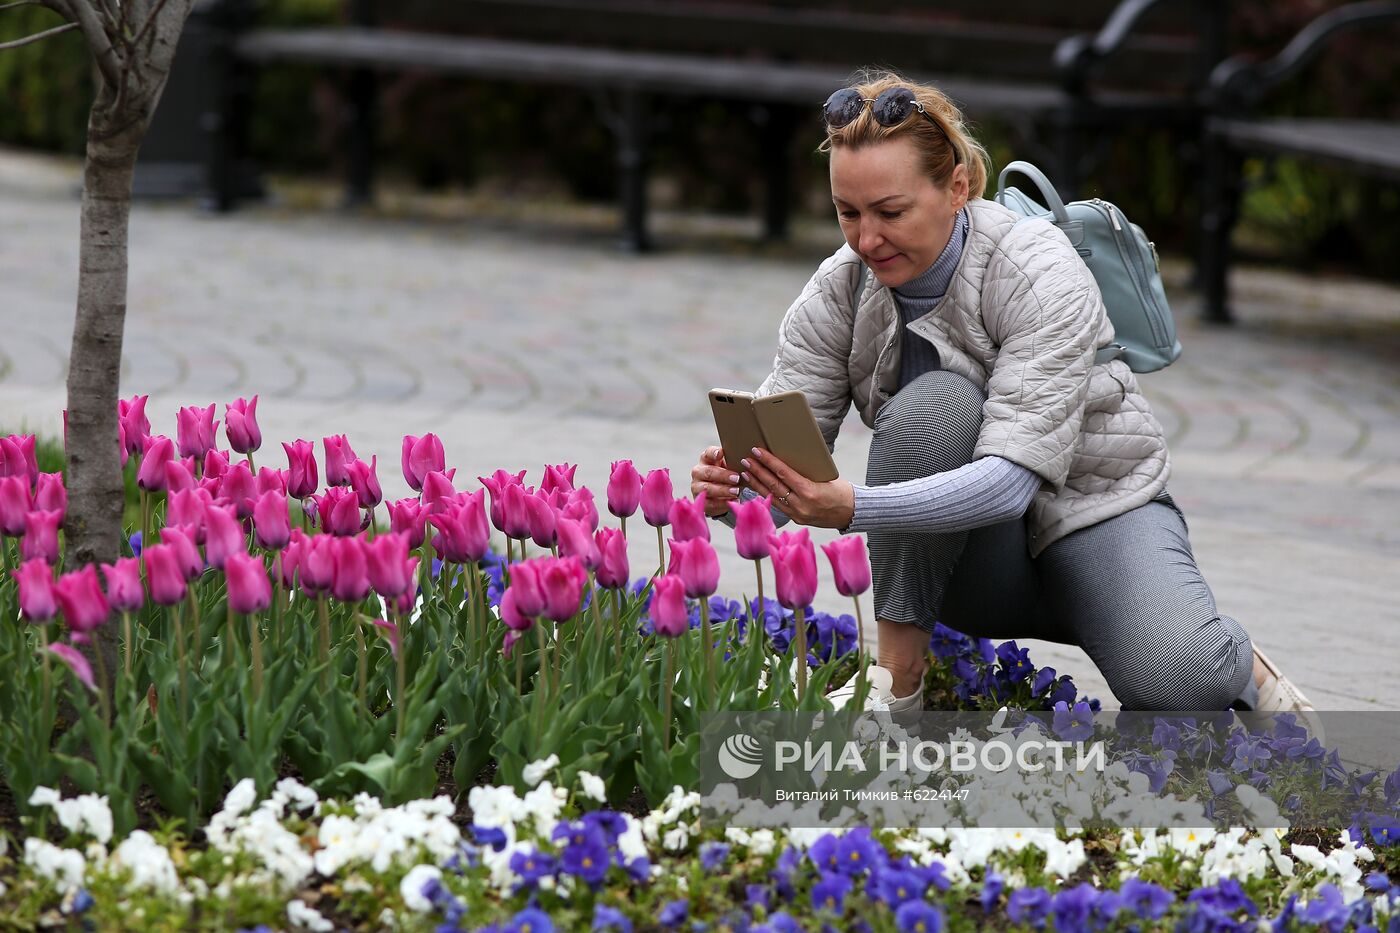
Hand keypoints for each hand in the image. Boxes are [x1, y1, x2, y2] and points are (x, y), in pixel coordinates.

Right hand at [690, 445, 739, 516]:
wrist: (718, 494)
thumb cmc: (726, 475)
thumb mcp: (728, 466)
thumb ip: (734, 461)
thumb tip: (747, 460)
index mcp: (706, 459)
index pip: (708, 453)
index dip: (713, 453)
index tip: (720, 453)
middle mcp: (699, 472)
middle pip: (708, 472)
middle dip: (723, 475)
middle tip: (737, 478)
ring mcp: (697, 487)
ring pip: (707, 488)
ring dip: (723, 490)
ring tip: (736, 491)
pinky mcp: (701, 501)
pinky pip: (711, 502)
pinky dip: (723, 502)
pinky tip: (734, 500)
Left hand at [739, 447, 854, 529]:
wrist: (852, 513)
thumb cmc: (841, 491)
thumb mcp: (825, 478)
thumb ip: (804, 474)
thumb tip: (784, 462)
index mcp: (810, 491)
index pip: (783, 473)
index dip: (768, 461)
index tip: (757, 451)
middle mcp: (801, 504)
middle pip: (774, 485)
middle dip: (758, 471)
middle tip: (746, 460)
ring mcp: (798, 514)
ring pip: (772, 497)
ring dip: (757, 484)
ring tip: (746, 473)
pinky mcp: (796, 518)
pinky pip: (778, 505)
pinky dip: (766, 495)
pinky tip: (758, 487)